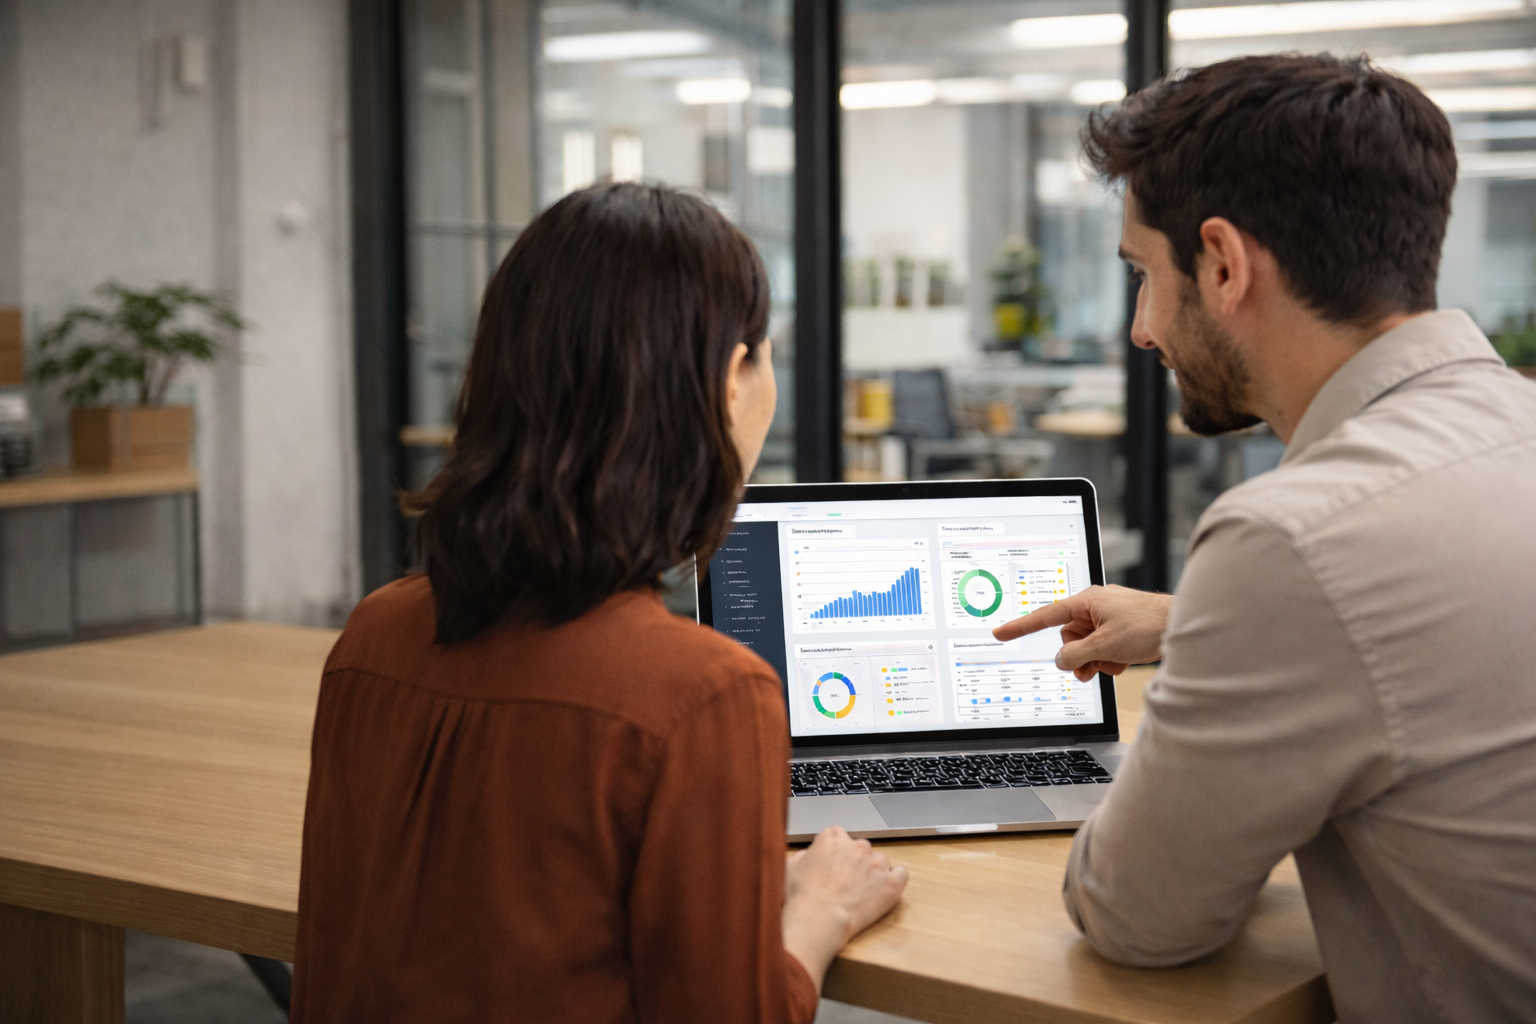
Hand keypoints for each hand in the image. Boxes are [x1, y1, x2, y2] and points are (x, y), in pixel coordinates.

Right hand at [782, 827, 907, 989]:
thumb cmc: (801, 896)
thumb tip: (809, 857)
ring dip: (872, 873)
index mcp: (833, 836)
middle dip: (853, 864)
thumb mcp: (790, 867)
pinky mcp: (891, 883)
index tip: (829, 868)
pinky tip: (883, 890)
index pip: (837, 838)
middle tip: (842, 884)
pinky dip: (894, 880)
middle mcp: (858, 844)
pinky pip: (901, 873)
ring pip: (879, 861)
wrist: (818, 919)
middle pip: (859, 849)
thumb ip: (804, 855)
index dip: (833, 855)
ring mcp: (877, 863)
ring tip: (860, 893)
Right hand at [991, 585, 1172, 680]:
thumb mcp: (1104, 646)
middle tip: (1092, 667)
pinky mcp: (1121, 628)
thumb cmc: (1148, 625)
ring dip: (1096, 660)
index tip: (1000, 632)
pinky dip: (1109, 658)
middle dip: (1078, 656)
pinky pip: (1103, 647)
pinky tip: (1123, 660)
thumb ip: (1076, 656)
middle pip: (1068, 638)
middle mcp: (1094, 607)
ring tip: (1111, 664)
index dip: (1020, 627)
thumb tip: (1061, 662)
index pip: (1044, 616)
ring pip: (1086, 646)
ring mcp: (1108, 617)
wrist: (1184, 626)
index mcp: (1086, 602)